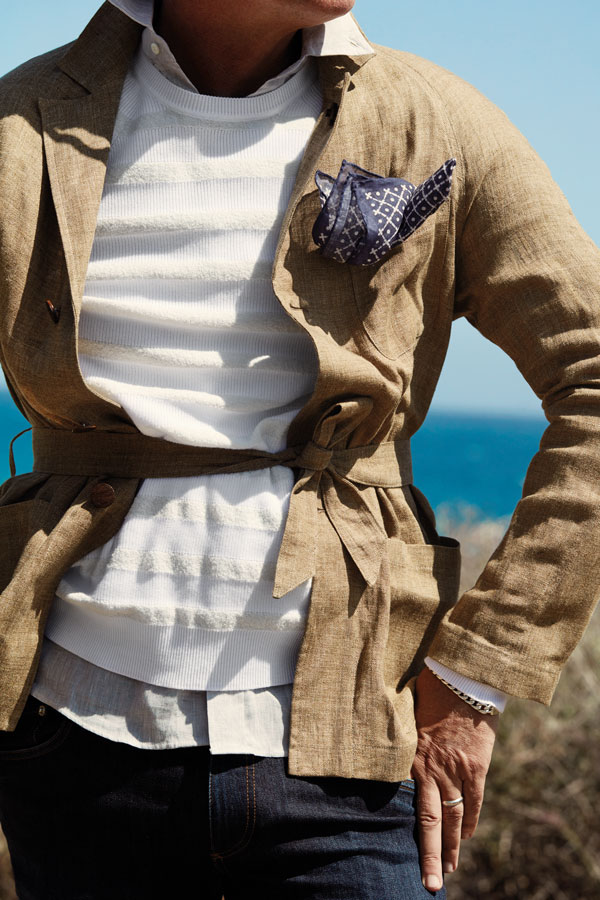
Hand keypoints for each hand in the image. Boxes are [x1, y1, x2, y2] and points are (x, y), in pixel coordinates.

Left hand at [411, 666, 498, 892]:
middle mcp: (432, 770)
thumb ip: (399, 737)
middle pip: (430, 823)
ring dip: (451, 846)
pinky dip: (470, 821)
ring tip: (449, 870)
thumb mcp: (405, 715)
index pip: (408, 806)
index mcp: (410, 758)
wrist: (461, 679)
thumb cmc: (429, 690)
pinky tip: (465, 837)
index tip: (400, 853)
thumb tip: (383, 744)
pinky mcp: (476, 767)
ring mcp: (456, 771)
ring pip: (453, 818)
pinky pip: (473, 801)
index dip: (407, 833)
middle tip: (429, 884)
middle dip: (429, 856)